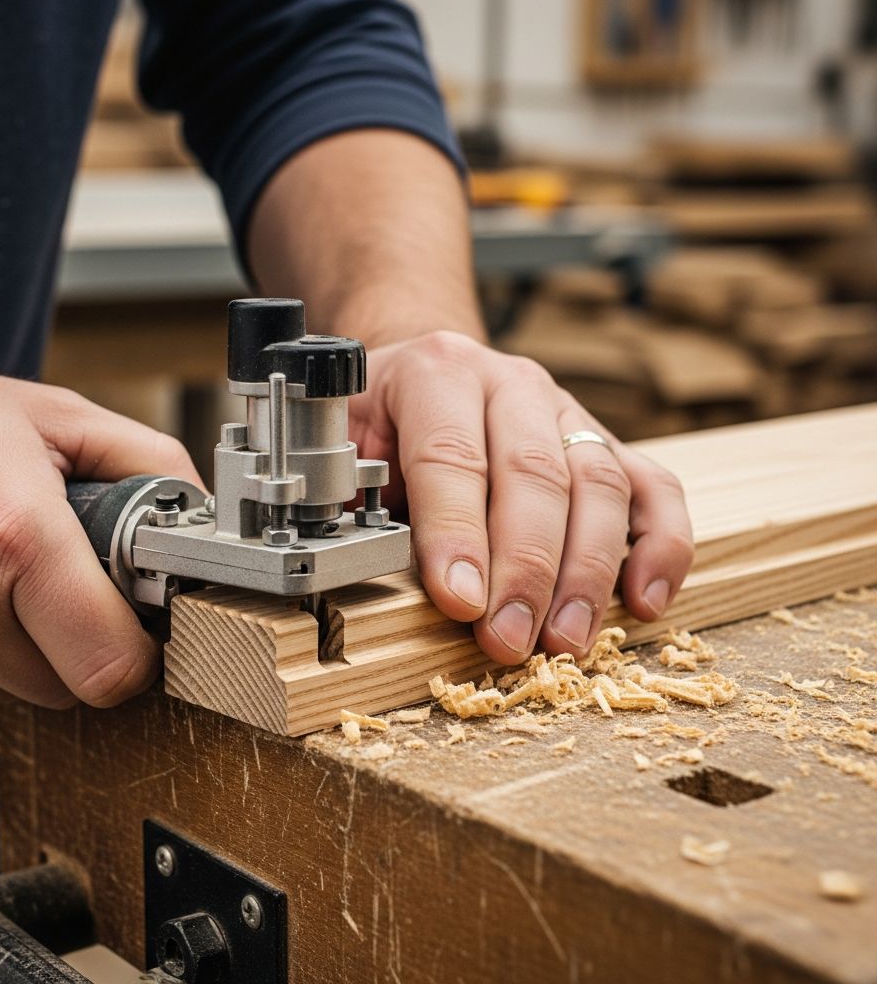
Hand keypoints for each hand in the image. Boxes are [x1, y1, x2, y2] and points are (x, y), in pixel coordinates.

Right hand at [0, 351, 202, 712]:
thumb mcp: (59, 416)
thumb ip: (151, 463)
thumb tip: (203, 524)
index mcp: (12, 537)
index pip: (110, 666)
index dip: (139, 651)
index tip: (137, 623)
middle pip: (69, 688)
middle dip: (84, 645)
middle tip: (67, 586)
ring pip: (14, 696)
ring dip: (28, 654)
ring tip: (5, 580)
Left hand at [349, 332, 693, 664]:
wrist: (429, 370)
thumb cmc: (383, 420)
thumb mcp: (347, 442)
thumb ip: (359, 494)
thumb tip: (369, 568)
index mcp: (439, 373)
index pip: (453, 455)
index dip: (457, 532)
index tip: (460, 601)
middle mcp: (511, 383)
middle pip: (534, 472)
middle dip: (525, 566)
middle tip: (511, 638)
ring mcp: (567, 410)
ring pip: (599, 483)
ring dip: (588, 570)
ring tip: (566, 639)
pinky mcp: (607, 442)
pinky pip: (654, 487)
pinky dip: (662, 545)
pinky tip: (646, 601)